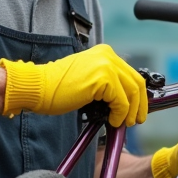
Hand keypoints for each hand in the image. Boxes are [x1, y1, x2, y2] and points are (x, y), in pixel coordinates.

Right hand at [0, 43, 146, 127]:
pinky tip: (112, 121)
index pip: (131, 74)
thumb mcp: (87, 79)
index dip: (138, 95)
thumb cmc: (57, 88)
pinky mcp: (103, 79)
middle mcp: (108, 55)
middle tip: (135, 120)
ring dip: (129, 112)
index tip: (136, 110)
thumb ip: (106, 84)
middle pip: (136, 82)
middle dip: (139, 104)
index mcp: (104, 53)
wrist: (38, 87)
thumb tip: (124, 102)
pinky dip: (119, 114)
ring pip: (132, 92)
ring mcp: (106, 65)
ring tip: (122, 123)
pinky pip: (121, 101)